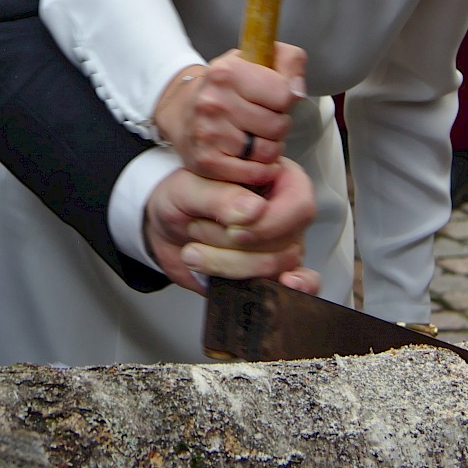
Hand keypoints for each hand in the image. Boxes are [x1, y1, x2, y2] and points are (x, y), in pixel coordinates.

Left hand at [143, 158, 318, 294]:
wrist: (165, 228)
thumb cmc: (181, 199)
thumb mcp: (188, 188)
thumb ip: (219, 196)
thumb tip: (255, 209)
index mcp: (276, 179)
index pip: (298, 206)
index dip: (267, 225)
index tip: (231, 229)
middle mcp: (286, 213)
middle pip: (285, 243)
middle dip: (233, 245)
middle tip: (196, 230)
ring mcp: (283, 244)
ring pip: (277, 267)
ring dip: (229, 264)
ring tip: (194, 251)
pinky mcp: (272, 272)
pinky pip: (302, 285)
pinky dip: (297, 288)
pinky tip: (283, 285)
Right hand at [153, 43, 306, 184]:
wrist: (182, 111)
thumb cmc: (226, 88)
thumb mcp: (255, 60)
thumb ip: (289, 61)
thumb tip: (298, 92)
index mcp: (227, 72)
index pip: (284, 95)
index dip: (284, 100)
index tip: (270, 99)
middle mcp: (214, 102)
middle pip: (279, 126)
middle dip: (277, 125)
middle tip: (261, 120)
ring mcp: (208, 133)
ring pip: (269, 152)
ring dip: (269, 148)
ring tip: (256, 137)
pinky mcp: (207, 161)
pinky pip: (255, 173)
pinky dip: (261, 169)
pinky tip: (252, 158)